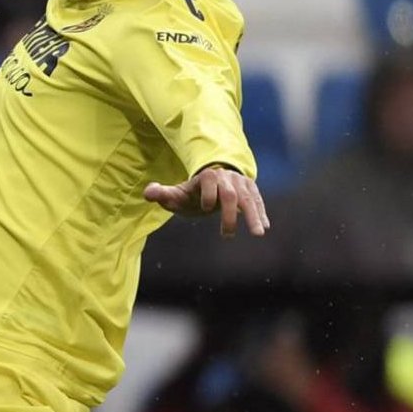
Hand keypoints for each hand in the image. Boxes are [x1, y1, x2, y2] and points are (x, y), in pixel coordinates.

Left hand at [142, 165, 269, 238]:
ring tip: (259, 233)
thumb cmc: (190, 194)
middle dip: (230, 214)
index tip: (205, 208)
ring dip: (254, 216)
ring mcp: (240, 183)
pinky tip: (264, 226)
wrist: (210, 185)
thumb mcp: (175, 194)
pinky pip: (257, 201)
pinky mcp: (250, 190)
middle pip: (231, 193)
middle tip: (227, 235)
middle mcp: (226, 177)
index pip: (210, 179)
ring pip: (249, 199)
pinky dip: (261, 212)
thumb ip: (162, 194)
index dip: (208, 193)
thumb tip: (148, 193)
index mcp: (207, 176)